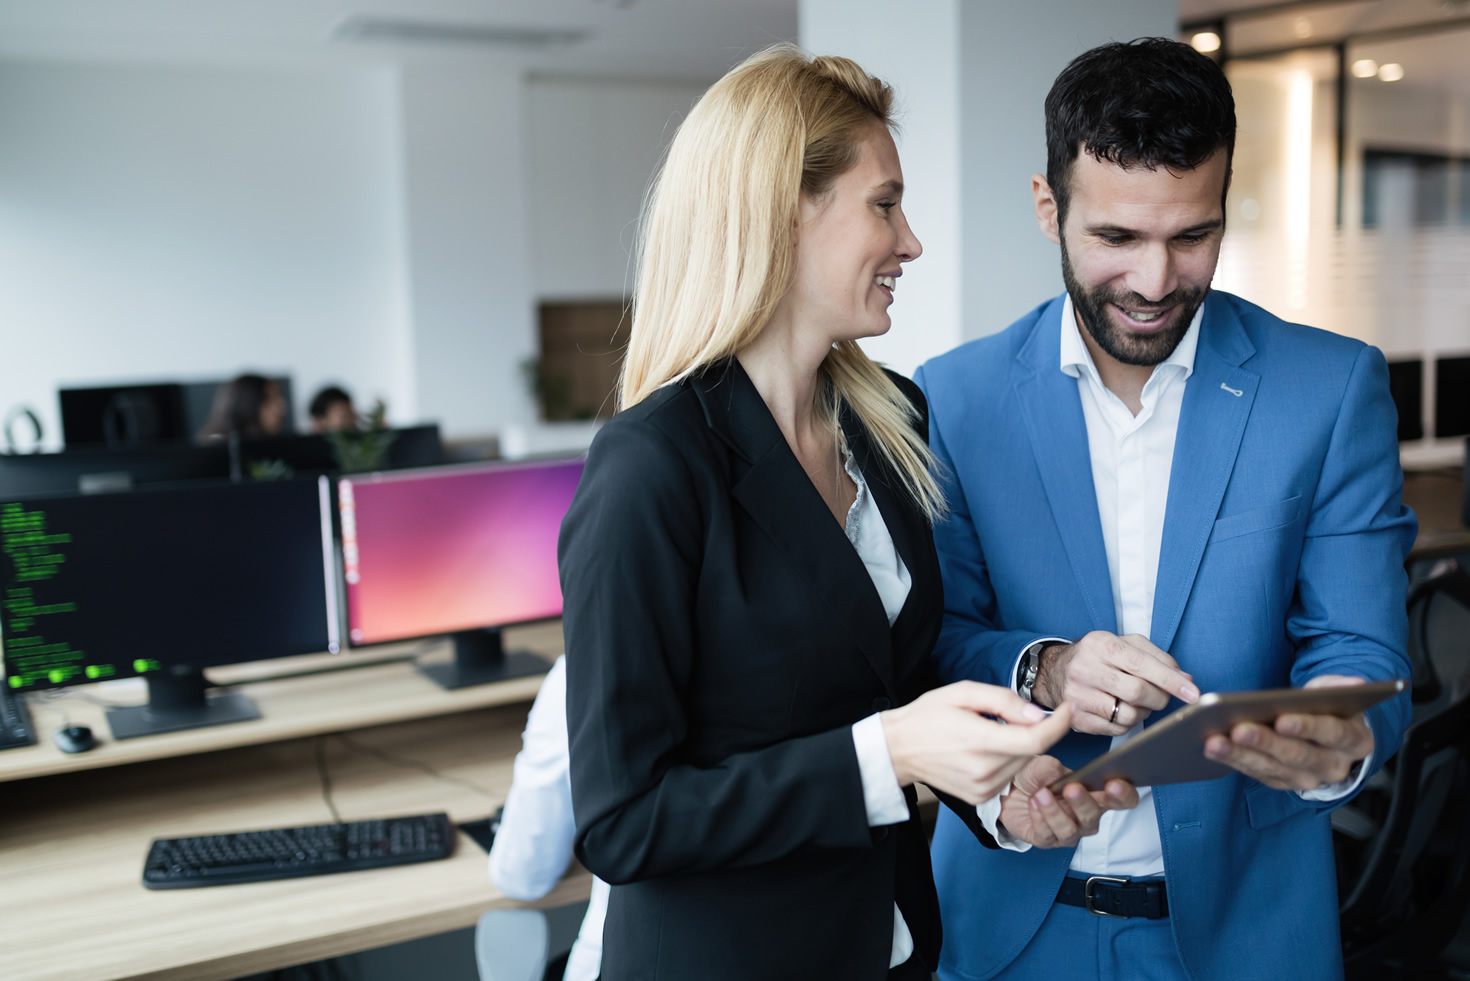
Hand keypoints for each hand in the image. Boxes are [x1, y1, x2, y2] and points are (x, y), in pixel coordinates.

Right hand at [881, 682, 1074, 805]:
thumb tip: (1038, 714)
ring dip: (1019, 746)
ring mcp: (984, 789)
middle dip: (1033, 730)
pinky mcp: (981, 799)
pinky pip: (1009, 776)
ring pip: (1023, 764)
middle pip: (1032, 750)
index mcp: (980, 741)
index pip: (1037, 739)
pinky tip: (984, 750)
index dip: (1059, 724)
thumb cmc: (928, 716)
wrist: (897, 749)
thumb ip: (1004, 700)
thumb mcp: (963, 692)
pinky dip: (1007, 760)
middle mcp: (985, 771)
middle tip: (1009, 714)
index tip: (1067, 708)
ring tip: (990, 732)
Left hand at [997, 756, 1137, 847]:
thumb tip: (1057, 773)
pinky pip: (1047, 835)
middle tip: (1072, 788)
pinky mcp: (1047, 840)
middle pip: (1095, 816)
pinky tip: (1033, 803)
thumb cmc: (1033, 777)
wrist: (1008, 791)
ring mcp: (1068, 831)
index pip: (1122, 799)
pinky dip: (1040, 817)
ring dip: (1055, 811)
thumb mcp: (1040, 765)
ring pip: (1070, 829)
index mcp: (1095, 794)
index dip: (1124, 794)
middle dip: (1084, 803)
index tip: (1114, 785)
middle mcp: (1086, 816)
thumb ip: (1050, 767)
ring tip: (1040, 793)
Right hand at [1036, 632, 1198, 734]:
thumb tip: (1185, 679)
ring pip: (1129, 714)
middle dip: (1160, 698)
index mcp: (1100, 644)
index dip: (1171, 680)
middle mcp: (1085, 668)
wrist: (1054, 672)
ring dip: (1144, 712)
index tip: (1193, 692)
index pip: (1141, 664)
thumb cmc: (1098, 657)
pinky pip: (1116, 729)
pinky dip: (1128, 723)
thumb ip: (1157, 657)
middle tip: (1162, 697)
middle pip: (1137, 691)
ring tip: (1138, 702)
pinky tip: (1122, 710)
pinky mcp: (1076, 718)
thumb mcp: (1124, 644)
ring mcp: (1077, 695)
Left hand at [1204, 675, 1374, 790]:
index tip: (1281, 720)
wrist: (1334, 741)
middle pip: (1298, 755)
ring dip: (1241, 754)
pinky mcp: (1284, 782)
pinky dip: (1234, 761)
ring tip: (1214, 741)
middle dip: (1265, 742)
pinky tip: (1213, 748)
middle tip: (1238, 728)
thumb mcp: (1339, 696)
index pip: (1332, 733)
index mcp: (1354, 741)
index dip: (1307, 726)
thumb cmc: (1332, 711)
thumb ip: (1340, 687)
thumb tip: (1354, 684)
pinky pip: (1257, 773)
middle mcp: (1334, 766)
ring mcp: (1308, 779)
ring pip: (1272, 768)